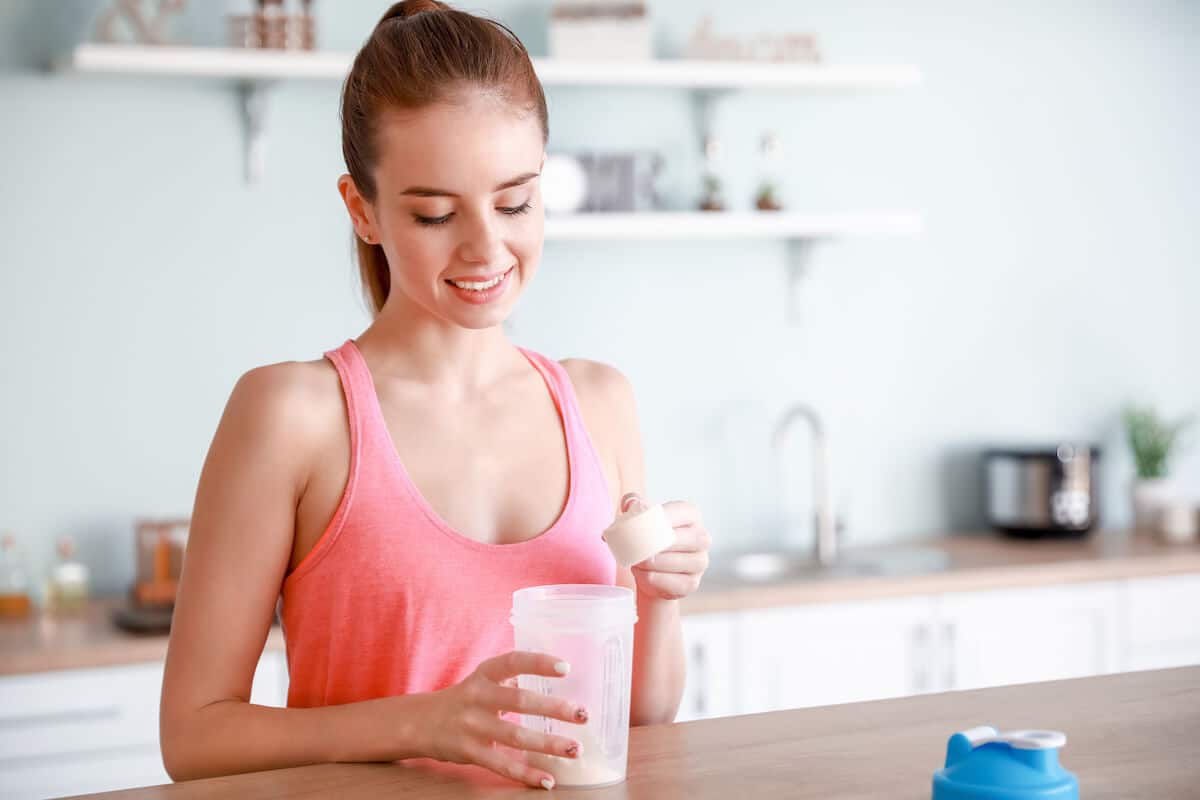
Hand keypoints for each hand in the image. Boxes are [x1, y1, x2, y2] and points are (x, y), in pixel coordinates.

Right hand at [421, 651, 587, 788]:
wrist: (418, 722)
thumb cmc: (463, 699)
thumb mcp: (482, 681)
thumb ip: (511, 679)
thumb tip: (555, 680)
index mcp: (484, 675)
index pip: (513, 662)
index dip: (539, 663)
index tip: (566, 668)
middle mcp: (478, 697)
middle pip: (520, 701)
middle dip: (554, 708)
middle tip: (583, 714)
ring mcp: (473, 726)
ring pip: (516, 736)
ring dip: (548, 744)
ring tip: (574, 749)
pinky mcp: (470, 752)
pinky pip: (502, 765)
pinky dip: (526, 774)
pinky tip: (547, 780)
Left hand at [630, 499, 710, 600]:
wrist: (649, 573)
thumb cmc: (647, 540)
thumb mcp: (639, 520)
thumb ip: (633, 505)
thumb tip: (630, 503)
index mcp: (691, 516)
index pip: (683, 512)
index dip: (665, 517)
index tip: (645, 523)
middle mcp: (702, 538)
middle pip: (687, 538)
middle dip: (662, 543)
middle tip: (639, 547)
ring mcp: (700, 562)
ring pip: (683, 562)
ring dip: (657, 563)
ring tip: (638, 562)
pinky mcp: (693, 583)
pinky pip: (678, 583)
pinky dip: (658, 580)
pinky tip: (645, 575)